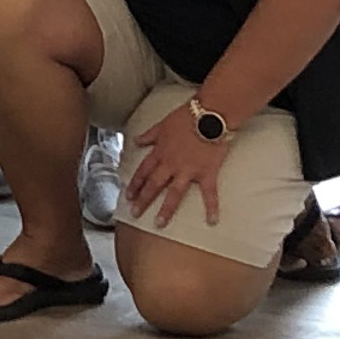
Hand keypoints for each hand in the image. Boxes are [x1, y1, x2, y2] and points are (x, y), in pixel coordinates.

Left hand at [123, 104, 232, 228]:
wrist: (209, 115)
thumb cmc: (187, 116)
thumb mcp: (163, 124)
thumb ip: (149, 135)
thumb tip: (136, 140)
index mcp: (160, 152)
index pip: (144, 170)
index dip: (135, 184)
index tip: (128, 195)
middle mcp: (171, 164)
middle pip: (154, 184)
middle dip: (143, 200)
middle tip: (135, 213)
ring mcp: (188, 170)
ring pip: (174, 193)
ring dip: (166, 209)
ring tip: (160, 223)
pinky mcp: (207, 173)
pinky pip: (209, 193)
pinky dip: (211, 207)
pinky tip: (212, 221)